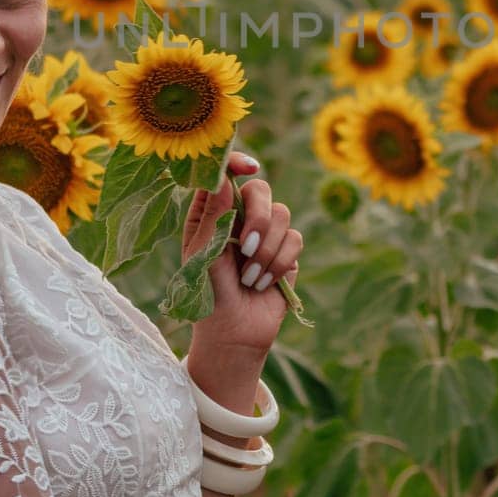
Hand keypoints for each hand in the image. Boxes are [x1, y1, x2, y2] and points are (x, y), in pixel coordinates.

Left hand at [181, 151, 303, 355]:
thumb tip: (225, 179)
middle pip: (260, 189)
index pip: (225, 175)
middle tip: (246, 247)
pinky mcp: (286, 251)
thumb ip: (214, 216)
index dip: (237, 163)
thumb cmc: (208, 294)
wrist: (233, 333)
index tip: (249, 168)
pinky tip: (263, 283)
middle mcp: (238, 217)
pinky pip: (294, 239)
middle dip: (257, 219)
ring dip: (266, 250)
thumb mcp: (203, 254)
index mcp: (211, 213)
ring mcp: (265, 233)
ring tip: (249, 278)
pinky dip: (279, 263)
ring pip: (281, 214)